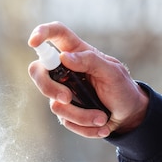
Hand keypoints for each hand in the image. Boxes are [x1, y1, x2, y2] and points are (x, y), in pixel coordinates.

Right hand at [28, 22, 148, 137]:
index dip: (42, 33)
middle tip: (67, 98)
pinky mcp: (65, 111)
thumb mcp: (113, 72)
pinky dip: (86, 127)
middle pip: (38, 71)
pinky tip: (101, 126)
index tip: (33, 42)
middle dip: (48, 87)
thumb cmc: (122, 88)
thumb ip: (91, 61)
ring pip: (55, 104)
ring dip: (82, 116)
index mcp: (77, 52)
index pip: (56, 34)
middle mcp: (64, 70)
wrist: (127, 115)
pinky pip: (66, 121)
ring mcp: (62, 91)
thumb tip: (64, 57)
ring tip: (102, 118)